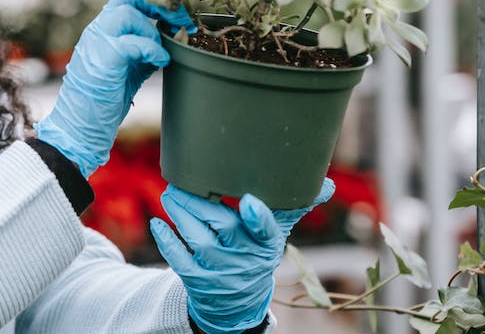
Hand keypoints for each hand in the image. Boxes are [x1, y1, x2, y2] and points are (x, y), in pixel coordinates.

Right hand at [35, 0, 194, 177]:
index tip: (176, 17)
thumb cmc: (103, 100)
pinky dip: (152, 49)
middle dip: (159, 4)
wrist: (79, 126)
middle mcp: (97, 30)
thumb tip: (171, 41)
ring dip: (152, 30)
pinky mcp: (103, 60)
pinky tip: (161, 61)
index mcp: (103, 29)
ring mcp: (97, 42)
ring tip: (161, 52)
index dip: (155, 0)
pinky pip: (132, 42)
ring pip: (128, 13)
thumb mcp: (128, 68)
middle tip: (180, 22)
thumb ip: (144, 50)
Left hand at [149, 180, 334, 333]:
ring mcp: (220, 270)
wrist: (238, 301)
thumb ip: (294, 206)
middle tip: (181, 183)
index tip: (248, 201)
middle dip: (201, 203)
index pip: (267, 230)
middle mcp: (244, 257)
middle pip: (223, 227)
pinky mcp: (197, 279)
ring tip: (169, 195)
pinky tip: (157, 224)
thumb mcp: (276, 234)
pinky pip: (180, 260)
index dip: (258, 217)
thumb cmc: (256, 253)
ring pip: (199, 240)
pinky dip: (167, 242)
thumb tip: (327, 184)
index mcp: (266, 244)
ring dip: (181, 215)